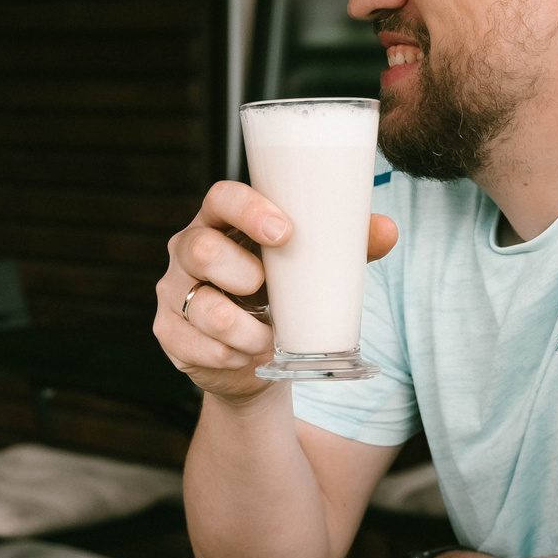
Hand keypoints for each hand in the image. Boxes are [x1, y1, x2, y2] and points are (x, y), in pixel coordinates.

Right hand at [154, 181, 396, 403]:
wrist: (257, 360)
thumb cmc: (282, 296)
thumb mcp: (311, 269)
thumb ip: (347, 246)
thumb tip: (388, 230)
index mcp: (222, 221)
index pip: (220, 197)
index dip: (248, 210)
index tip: (284, 232)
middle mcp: (189, 250)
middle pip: (199, 248)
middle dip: (240, 271)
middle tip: (267, 289)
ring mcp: (174, 291)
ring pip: (199, 304)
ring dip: (241, 327)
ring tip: (266, 337)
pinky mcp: (168, 331)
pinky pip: (192, 343)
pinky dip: (226, 355)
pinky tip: (242, 356)